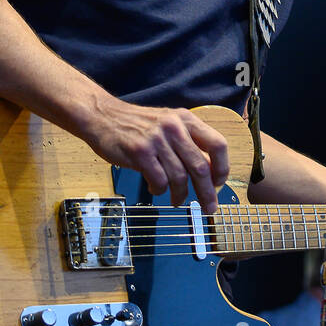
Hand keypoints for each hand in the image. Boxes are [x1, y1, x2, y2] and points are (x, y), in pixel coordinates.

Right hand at [85, 99, 228, 212]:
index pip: (217, 144)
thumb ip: (188, 142)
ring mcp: (157, 140)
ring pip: (179, 177)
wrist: (103, 116)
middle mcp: (175, 127)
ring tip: (177, 200)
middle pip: (201, 167)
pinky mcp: (139, 152)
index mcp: (187, 120)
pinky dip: (160, 190)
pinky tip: (156, 188)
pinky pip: (159, 180)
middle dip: (207, 193)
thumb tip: (209, 172)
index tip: (219, 184)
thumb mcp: (169, 123)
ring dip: (181, 195)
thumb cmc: (139, 125)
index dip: (222, 168)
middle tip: (209, 208)